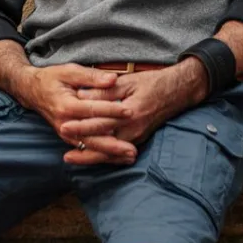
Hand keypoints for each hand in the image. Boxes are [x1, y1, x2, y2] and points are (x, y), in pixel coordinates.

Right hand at [13, 63, 137, 164]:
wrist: (32, 91)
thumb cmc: (53, 78)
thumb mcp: (70, 71)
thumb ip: (92, 76)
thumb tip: (113, 79)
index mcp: (66, 105)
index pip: (92, 110)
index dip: (112, 111)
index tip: (130, 112)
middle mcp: (65, 123)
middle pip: (92, 137)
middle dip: (113, 145)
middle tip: (132, 149)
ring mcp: (66, 134)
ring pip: (89, 147)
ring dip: (110, 155)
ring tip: (129, 157)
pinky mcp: (68, 138)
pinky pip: (86, 150)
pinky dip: (102, 155)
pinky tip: (118, 159)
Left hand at [60, 59, 208, 164]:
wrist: (178, 91)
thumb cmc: (152, 83)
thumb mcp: (127, 81)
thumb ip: (104, 90)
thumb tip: (80, 95)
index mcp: (130, 112)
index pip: (101, 122)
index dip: (81, 126)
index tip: (64, 127)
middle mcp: (134, 129)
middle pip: (105, 146)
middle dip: (84, 153)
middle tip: (65, 157)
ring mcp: (138, 136)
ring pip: (112, 153)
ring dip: (93, 158)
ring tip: (73, 160)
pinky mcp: (139, 138)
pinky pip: (119, 152)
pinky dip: (105, 157)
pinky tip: (92, 157)